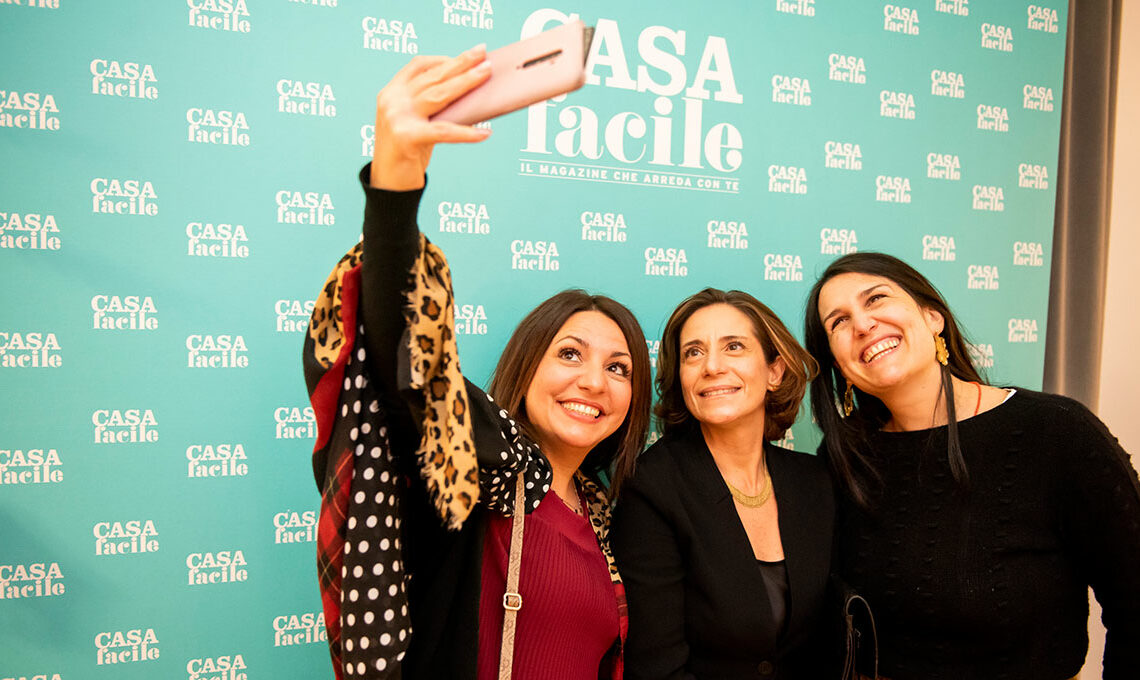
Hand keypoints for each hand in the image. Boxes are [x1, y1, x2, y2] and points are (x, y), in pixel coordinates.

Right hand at [371, 45, 492, 190]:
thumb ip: (432, 107)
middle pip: (434, 77)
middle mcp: (392, 100)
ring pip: (440, 94)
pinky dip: (466, 132)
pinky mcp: (407, 137)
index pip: (419, 65)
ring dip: (466, 82)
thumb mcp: (415, 122)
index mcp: (392, 92)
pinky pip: (444, 131)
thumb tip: (469, 93)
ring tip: (485, 74)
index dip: (444, 58)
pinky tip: (484, 133)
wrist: (388, 184)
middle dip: (461, 63)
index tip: (468, 56)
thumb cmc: (406, 152)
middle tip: (483, 55)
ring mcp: (398, 117)